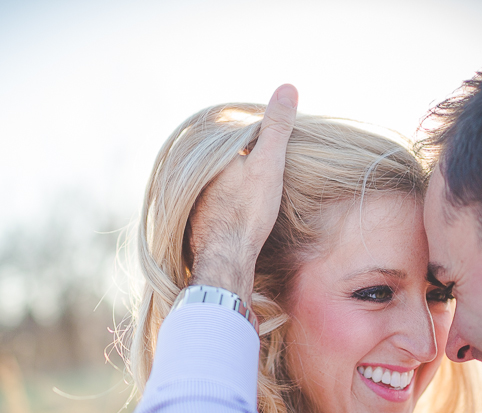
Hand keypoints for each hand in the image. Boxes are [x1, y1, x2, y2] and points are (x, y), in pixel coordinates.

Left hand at [188, 84, 297, 301]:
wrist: (225, 258)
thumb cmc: (247, 210)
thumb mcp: (269, 163)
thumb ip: (277, 127)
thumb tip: (288, 86)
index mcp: (212, 156)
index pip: (237, 139)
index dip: (257, 145)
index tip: (273, 154)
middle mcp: (196, 176)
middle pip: (225, 164)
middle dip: (241, 166)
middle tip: (264, 180)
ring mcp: (193, 200)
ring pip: (217, 186)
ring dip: (231, 188)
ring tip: (252, 198)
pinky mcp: (195, 222)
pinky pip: (213, 208)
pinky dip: (225, 208)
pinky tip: (238, 217)